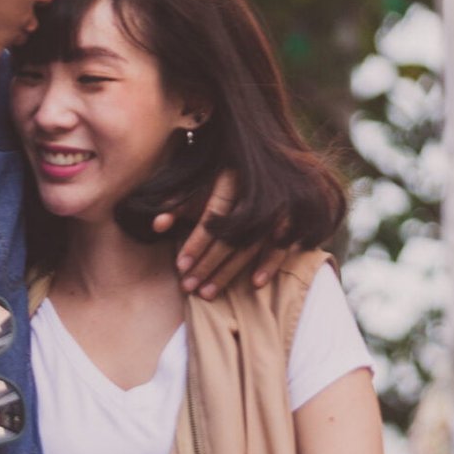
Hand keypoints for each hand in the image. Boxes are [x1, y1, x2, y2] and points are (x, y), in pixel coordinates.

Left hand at [156, 171, 292, 300]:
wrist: (271, 159)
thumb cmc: (225, 176)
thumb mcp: (201, 183)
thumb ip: (178, 202)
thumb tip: (157, 224)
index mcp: (233, 178)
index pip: (213, 216)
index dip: (196, 242)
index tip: (180, 266)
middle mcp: (259, 191)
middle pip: (231, 236)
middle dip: (208, 264)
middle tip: (188, 287)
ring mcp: (280, 205)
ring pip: (253, 245)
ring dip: (230, 272)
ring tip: (207, 293)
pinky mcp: (295, 217)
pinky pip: (283, 244)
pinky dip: (270, 264)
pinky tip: (255, 283)